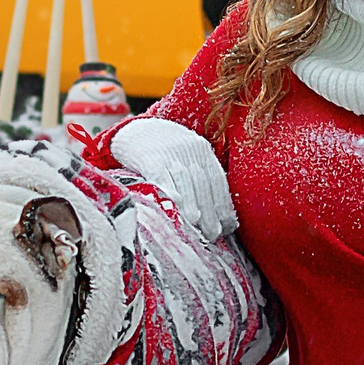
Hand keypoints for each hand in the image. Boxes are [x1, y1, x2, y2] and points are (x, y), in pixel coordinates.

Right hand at [107, 116, 235, 239]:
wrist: (135, 129)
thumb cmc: (164, 151)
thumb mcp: (186, 155)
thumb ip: (199, 177)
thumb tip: (215, 214)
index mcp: (202, 150)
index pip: (218, 182)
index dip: (224, 206)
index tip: (228, 227)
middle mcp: (190, 150)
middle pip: (205, 185)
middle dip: (211, 213)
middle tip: (214, 235)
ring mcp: (170, 153)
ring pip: (187, 183)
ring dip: (194, 207)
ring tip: (198, 229)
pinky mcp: (150, 158)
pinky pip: (162, 177)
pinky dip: (170, 193)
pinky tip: (176, 207)